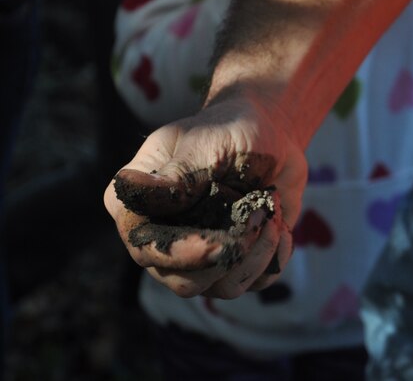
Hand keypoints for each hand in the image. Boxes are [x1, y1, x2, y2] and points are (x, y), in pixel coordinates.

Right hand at [104, 92, 305, 297]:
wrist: (271, 133)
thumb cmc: (229, 130)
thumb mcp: (204, 145)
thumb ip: (176, 175)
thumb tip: (128, 187)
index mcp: (138, 205)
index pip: (146, 249)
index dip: (184, 254)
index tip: (222, 242)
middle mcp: (162, 238)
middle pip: (184, 282)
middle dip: (230, 254)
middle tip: (260, 213)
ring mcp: (198, 255)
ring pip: (222, 288)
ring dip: (258, 253)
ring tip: (270, 211)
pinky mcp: (235, 262)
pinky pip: (256, 282)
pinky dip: (275, 257)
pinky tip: (279, 223)